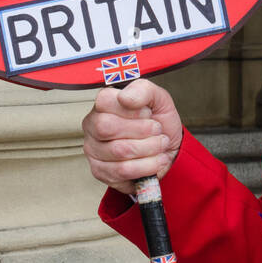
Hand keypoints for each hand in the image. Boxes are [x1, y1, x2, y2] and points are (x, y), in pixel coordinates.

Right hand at [83, 79, 184, 194]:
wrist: (168, 149)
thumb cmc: (159, 121)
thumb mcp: (158, 99)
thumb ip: (143, 90)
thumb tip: (125, 97)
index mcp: (103, 104)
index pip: (105, 101)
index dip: (132, 109)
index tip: (148, 113)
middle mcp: (93, 126)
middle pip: (106, 127)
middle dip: (142, 130)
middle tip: (157, 130)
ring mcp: (93, 150)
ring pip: (119, 151)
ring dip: (149, 148)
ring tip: (160, 145)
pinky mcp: (100, 172)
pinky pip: (122, 171)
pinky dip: (147, 166)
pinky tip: (156, 160)